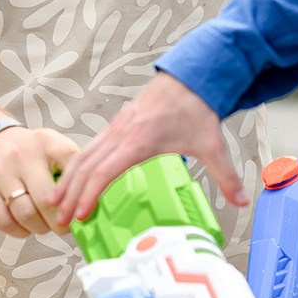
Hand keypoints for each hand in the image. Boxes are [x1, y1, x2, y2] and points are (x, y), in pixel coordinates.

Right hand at [0, 125, 77, 237]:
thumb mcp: (56, 148)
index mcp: (48, 143)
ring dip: (40, 227)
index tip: (86, 211)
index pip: (73, 166)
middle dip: (60, 221)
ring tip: (45, 225)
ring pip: (25, 214)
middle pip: (46, 200)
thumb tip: (95, 203)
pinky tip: (26, 225)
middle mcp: (23, 156)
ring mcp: (1, 173)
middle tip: (66, 227)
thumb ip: (75, 169)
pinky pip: (4, 222)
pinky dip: (20, 231)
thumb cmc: (32, 152)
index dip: (82, 195)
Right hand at [55, 72, 235, 223]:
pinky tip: (70, 178)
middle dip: (70, 194)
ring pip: (82, 156)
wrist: (190, 77)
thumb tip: (242, 201)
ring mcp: (115, 127)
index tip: (80, 215)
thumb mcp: (213, 144)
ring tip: (54, 203)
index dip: (90, 194)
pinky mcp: (116, 124)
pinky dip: (75, 165)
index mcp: (139, 141)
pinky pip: (89, 147)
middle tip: (59, 220)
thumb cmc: (197, 109)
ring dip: (67, 180)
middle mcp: (121, 134)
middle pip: (86, 167)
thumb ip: (226, 175)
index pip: (105, 171)